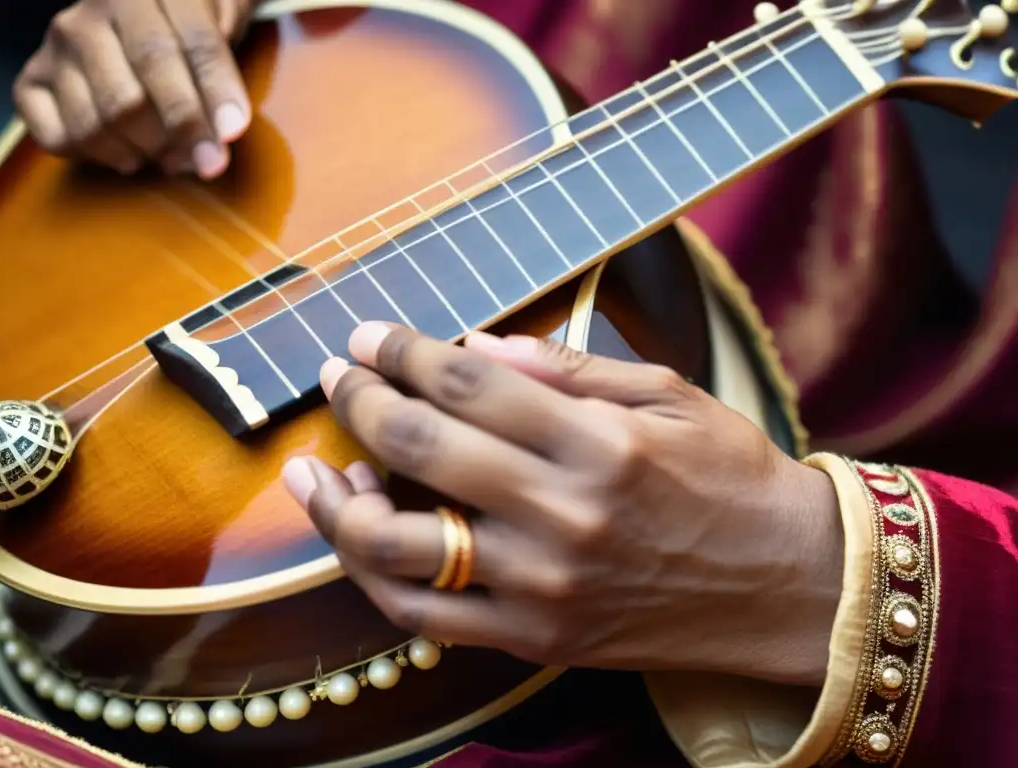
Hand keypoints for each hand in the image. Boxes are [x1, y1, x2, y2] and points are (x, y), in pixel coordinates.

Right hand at [13, 0, 258, 178]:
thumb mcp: (220, 20)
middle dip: (177, 136)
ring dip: (141, 150)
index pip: (190, 44)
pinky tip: (127, 151)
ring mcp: (59, 47)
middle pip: (135, 95)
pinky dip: (99, 156)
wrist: (138, 16)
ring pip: (99, 121)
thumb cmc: (187, 28)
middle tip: (208, 161)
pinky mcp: (33, 79)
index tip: (232, 132)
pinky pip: (60, 137)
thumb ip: (224, 64)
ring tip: (168, 152)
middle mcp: (93, 14)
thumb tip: (224, 126)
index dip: (215, 93)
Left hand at [283, 322, 843, 685]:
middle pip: (420, 448)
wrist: (788, 583)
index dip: (404, 352)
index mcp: (600, 441)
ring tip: (311, 467)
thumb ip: (568, 369)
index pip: (468, 382)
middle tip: (336, 376)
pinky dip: (373, 575)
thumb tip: (475, 344)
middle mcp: (565, 513)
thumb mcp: (670, 395)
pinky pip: (425, 616)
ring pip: (400, 545)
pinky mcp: (536, 637)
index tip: (370, 336)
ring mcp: (544, 585)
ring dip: (337, 501)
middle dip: (360, 400)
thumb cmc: (732, 477)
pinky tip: (356, 534)